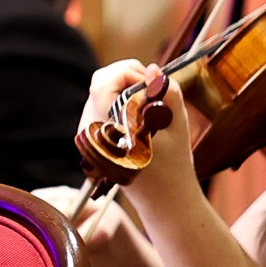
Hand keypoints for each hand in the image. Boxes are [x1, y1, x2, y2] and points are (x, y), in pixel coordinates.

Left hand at [83, 60, 196, 209]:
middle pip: (100, 82)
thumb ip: (167, 92)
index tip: (151, 84)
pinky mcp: (92, 136)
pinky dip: (120, 99)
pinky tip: (139, 111)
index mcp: (108, 129)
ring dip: (124, 87)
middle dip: (127, 76)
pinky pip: (101, 104)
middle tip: (152, 88)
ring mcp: (88, 134)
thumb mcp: (177, 124)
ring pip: (100, 91)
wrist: (162, 197)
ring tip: (149, 102)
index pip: (103, 82)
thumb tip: (152, 69)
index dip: (129, 73)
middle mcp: (90, 131)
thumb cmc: (173, 164)